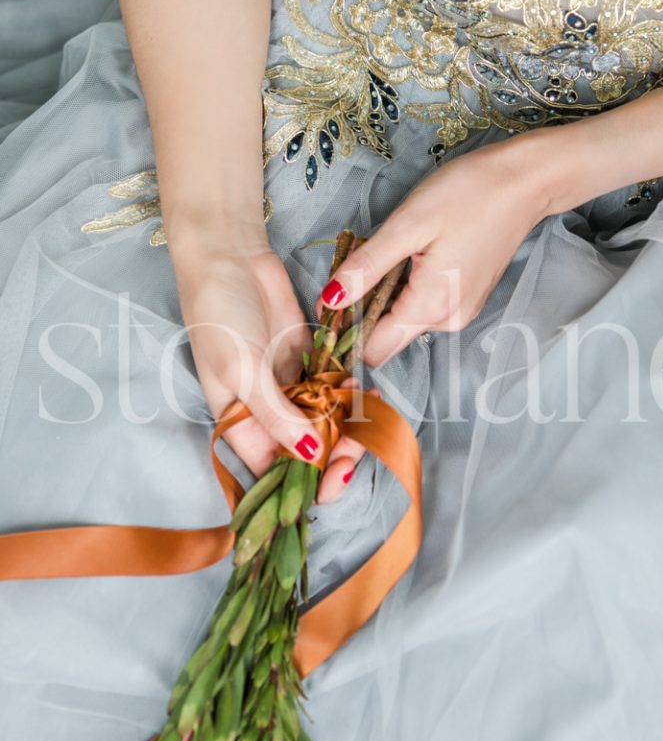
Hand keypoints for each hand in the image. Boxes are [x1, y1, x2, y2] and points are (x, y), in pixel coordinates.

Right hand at [171, 237, 365, 501]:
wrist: (229, 256)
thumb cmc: (217, 314)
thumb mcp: (241, 369)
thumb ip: (276, 415)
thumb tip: (308, 458)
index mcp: (239, 424)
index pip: (273, 471)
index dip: (305, 484)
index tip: (337, 477)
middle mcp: (265, 413)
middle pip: (307, 453)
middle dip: (336, 454)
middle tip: (358, 445)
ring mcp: (289, 387)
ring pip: (326, 423)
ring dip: (350, 425)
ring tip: (367, 412)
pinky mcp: (307, 360)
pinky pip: (334, 389)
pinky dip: (352, 395)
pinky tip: (367, 392)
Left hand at [318, 136, 555, 365]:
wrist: (526, 182)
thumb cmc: (469, 194)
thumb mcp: (407, 225)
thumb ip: (366, 267)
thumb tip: (330, 301)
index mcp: (430, 307)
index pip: (373, 350)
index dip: (344, 332)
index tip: (326, 303)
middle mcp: (447, 321)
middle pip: (386, 337)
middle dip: (363, 309)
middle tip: (357, 262)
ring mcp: (460, 312)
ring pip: (404, 321)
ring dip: (386, 294)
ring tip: (394, 250)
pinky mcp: (466, 300)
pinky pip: (423, 307)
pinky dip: (407, 288)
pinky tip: (414, 254)